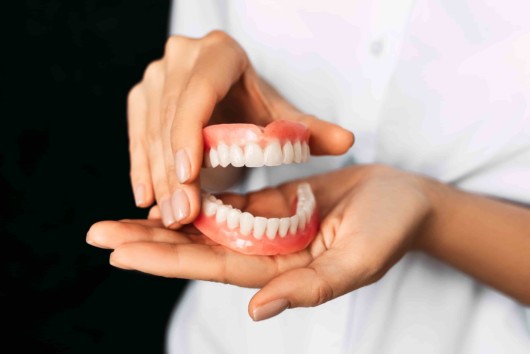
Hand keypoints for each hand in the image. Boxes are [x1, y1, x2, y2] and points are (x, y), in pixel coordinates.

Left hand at [87, 164, 434, 320]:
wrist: (405, 199)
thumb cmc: (390, 230)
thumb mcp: (357, 260)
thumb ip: (310, 287)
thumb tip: (255, 310)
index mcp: (280, 272)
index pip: (212, 267)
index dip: (167, 259)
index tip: (121, 250)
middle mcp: (265, 252)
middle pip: (197, 248)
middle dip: (149, 241)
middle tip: (97, 233)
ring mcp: (265, 227)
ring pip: (206, 223)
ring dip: (165, 218)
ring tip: (120, 212)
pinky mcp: (272, 203)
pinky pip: (227, 200)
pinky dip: (197, 196)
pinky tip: (169, 190)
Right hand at [127, 30, 353, 227]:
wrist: (227, 94)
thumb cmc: (255, 105)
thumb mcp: (280, 116)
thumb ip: (309, 130)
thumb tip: (347, 142)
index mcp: (219, 54)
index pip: (199, 93)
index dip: (189, 133)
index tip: (189, 176)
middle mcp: (181, 58)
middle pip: (170, 117)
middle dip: (174, 171)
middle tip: (183, 215)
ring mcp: (156, 76)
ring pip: (149, 130)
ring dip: (157, 177)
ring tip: (169, 215)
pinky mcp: (142, 97)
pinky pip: (135, 136)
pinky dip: (141, 168)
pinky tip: (146, 198)